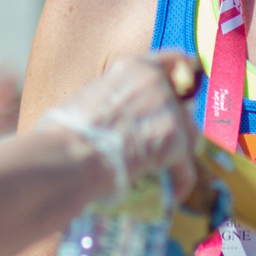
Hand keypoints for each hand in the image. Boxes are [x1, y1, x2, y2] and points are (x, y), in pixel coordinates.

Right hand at [44, 53, 203, 202]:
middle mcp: (156, 83)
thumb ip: (113, 99)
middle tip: (161, 147)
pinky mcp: (176, 141)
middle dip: (175, 126)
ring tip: (164, 173)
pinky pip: (186, 167)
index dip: (184, 75)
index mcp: (133, 68)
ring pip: (189, 135)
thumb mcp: (88, 97)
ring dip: (179, 154)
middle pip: (183, 105)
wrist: (72, 156)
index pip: (173, 62)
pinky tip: (170, 193)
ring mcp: (169, 111)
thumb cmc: (65, 132)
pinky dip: (179, 183)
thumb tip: (113, 118)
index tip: (190, 84)